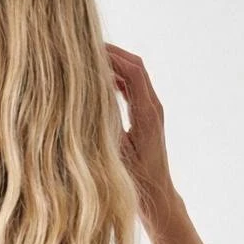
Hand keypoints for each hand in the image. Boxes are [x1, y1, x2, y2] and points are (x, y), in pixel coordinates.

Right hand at [105, 43, 182, 235]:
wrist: (157, 198)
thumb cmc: (137, 183)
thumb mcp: (116, 155)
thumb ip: (106, 127)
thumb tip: (88, 105)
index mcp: (147, 113)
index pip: (132, 71)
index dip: (111, 56)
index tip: (89, 49)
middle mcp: (153, 107)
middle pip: (134, 66)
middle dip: (112, 53)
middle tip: (85, 45)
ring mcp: (151, 111)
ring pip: (133, 75)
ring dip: (114, 64)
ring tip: (89, 59)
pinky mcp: (147, 117)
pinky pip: (132, 88)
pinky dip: (116, 79)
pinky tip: (98, 81)